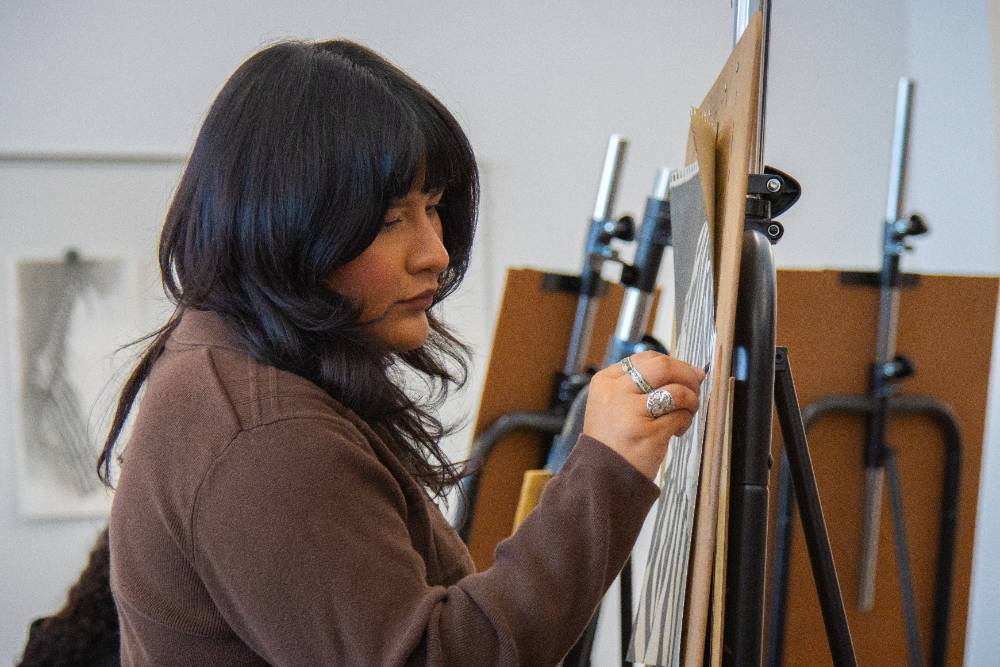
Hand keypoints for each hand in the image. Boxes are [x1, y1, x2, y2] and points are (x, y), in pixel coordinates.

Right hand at [582, 351, 705, 479]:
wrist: (600, 478)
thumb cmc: (612, 441)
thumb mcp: (613, 404)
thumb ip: (640, 385)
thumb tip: (691, 371)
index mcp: (605, 381)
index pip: (646, 358)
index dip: (673, 363)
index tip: (686, 373)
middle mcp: (616, 392)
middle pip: (663, 367)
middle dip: (687, 374)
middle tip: (696, 386)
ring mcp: (631, 412)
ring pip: (677, 391)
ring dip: (691, 401)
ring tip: (685, 414)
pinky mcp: (649, 432)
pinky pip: (680, 416)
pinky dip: (686, 421)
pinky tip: (677, 431)